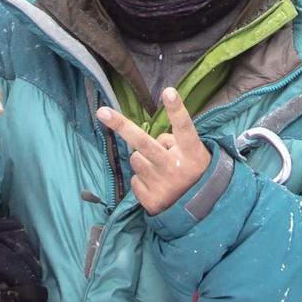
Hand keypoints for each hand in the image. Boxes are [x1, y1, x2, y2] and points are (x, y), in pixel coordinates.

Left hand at [97, 89, 212, 215]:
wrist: (198, 210)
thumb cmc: (192, 171)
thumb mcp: (194, 154)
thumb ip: (174, 141)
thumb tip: (150, 138)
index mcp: (191, 152)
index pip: (184, 126)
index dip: (176, 109)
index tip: (168, 91)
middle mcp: (176, 167)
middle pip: (144, 142)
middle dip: (121, 125)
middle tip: (102, 112)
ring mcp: (162, 184)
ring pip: (136, 158)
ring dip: (143, 160)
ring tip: (159, 170)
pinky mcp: (150, 199)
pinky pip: (134, 179)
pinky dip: (142, 179)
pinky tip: (156, 185)